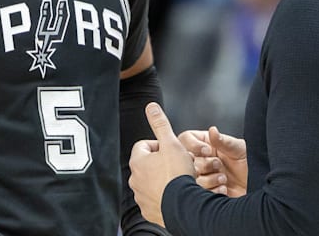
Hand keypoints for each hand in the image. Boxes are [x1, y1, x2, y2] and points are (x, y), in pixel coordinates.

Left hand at [128, 103, 194, 226]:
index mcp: (137, 162)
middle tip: (177, 164)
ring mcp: (140, 197)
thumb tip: (151, 106)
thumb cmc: (177, 175)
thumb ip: (161, 124)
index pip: (143, 145)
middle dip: (160, 163)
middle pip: (146, 165)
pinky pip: (154, 200)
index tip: (170, 149)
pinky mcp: (148, 211)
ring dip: (161, 180)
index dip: (158, 144)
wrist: (184, 206)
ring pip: (150, 183)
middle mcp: (134, 180)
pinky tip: (175, 195)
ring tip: (177, 180)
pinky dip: (162, 197)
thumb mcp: (172, 143)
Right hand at [179, 127, 247, 197]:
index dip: (193, 145)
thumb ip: (224, 141)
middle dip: (205, 164)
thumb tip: (213, 130)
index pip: (186, 139)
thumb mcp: (240, 149)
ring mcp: (204, 176)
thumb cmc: (252, 165)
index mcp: (207, 145)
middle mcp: (203, 160)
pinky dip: (213, 191)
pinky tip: (224, 188)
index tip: (207, 151)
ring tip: (224, 178)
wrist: (259, 187)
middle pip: (187, 160)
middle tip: (219, 165)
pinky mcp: (206, 192)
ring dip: (210, 179)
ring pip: (192, 178)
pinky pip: (199, 192)